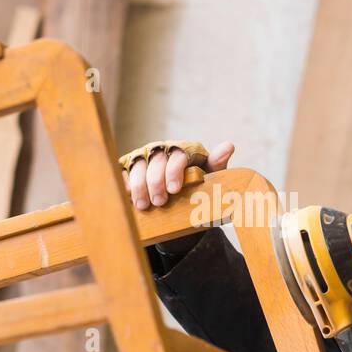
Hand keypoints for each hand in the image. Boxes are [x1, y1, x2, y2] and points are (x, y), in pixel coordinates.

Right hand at [120, 140, 234, 209]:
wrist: (180, 205)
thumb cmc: (198, 188)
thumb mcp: (211, 178)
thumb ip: (217, 164)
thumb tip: (228, 146)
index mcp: (184, 151)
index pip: (178, 155)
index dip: (174, 171)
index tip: (174, 190)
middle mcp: (163, 150)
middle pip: (156, 161)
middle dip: (156, 182)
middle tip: (160, 202)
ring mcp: (144, 158)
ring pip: (138, 166)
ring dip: (139, 185)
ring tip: (143, 205)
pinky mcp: (129, 168)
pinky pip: (122, 171)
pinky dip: (124, 182)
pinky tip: (127, 195)